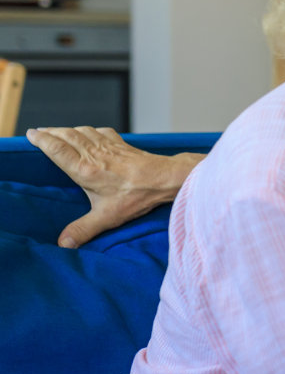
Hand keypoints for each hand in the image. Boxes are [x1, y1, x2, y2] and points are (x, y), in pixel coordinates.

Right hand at [24, 126, 199, 247]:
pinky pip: (100, 131)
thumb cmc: (137, 196)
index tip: (31, 135)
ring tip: (57, 132)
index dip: (42, 140)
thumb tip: (64, 243)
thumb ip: (83, 229)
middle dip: (50, 132)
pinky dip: (89, 130)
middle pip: (66, 136)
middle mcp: (94, 153)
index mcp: (85, 169)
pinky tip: (89, 133)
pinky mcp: (121, 144)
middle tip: (38, 132)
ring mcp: (108, 146)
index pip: (57, 149)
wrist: (165, 178)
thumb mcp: (107, 216)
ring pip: (81, 131)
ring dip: (67, 130)